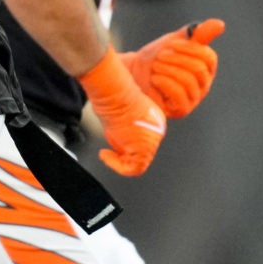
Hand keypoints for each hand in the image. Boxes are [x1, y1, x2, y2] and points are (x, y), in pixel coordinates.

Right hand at [79, 50, 166, 176]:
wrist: (114, 95)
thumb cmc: (113, 99)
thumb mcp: (119, 117)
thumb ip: (124, 132)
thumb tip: (118, 144)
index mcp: (154, 121)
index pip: (143, 142)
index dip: (125, 147)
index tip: (112, 146)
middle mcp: (157, 131)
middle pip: (141, 153)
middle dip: (122, 154)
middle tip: (108, 152)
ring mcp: (153, 141)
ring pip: (139, 163)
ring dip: (119, 163)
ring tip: (106, 155)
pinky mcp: (145, 150)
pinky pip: (134, 168)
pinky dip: (117, 166)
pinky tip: (105, 155)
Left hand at [121, 19, 223, 117]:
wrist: (135, 75)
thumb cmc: (157, 58)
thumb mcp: (176, 42)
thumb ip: (196, 34)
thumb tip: (220, 24)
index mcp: (206, 67)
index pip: (208, 57)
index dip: (190, 49)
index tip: (170, 43)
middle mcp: (203, 84)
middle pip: (198, 69)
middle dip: (176, 60)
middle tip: (159, 56)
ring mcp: (194, 98)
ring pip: (188, 81)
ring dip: (168, 70)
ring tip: (155, 66)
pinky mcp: (181, 110)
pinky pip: (179, 96)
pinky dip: (165, 83)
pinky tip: (154, 78)